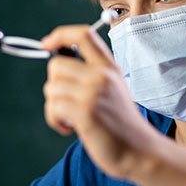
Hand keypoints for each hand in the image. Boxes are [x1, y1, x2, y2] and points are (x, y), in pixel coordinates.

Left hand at [40, 24, 161, 179]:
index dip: (59, 35)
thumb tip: (56, 64)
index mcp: (109, 66)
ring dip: (54, 106)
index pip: (83, 34)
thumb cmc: (120, 123)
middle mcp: (102, 75)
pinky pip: (53, 107)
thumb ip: (90, 73)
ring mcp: (94, 92)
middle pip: (56, 64)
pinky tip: (69, 128)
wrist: (139, 151)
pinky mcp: (86, 112)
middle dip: (54, 84)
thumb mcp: (112, 88)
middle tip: (67, 101)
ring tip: (70, 118)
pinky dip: (54, 120)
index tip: (46, 44)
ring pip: (51, 88)